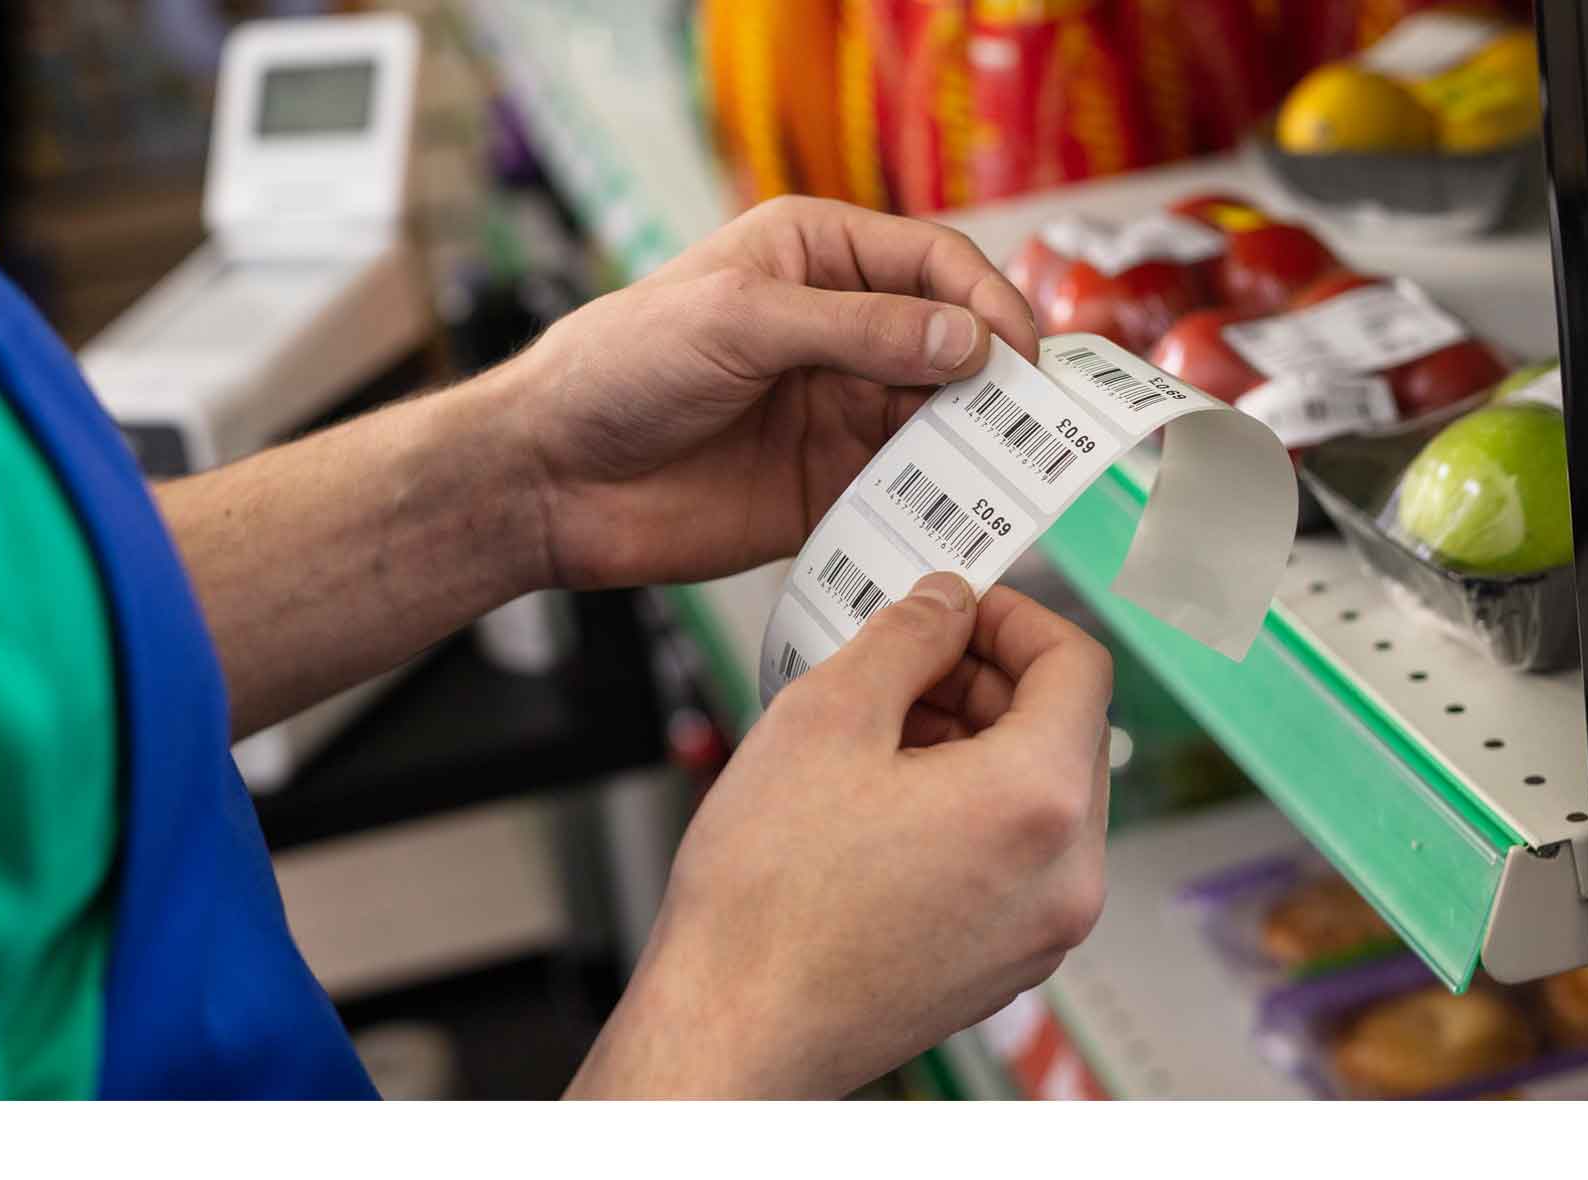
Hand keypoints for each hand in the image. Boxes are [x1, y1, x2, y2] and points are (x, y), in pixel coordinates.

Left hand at [506, 197, 1038, 589]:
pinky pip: (904, 490)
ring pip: (939, 420)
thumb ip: (856, 331)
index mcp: (816, 256)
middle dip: (998, 376)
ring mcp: (835, 410)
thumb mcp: (739, 323)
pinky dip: (938, 501)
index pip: (934, 262)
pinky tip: (962, 514)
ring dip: (977, 442)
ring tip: (1012, 471)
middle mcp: (838, 330)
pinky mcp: (826, 487)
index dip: (986, 300)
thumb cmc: (619, 368)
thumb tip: (966, 342)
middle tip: (1039, 419)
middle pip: (952, 344)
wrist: (549, 476)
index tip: (1019, 352)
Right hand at [570, 576, 1112, 1097]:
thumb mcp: (825, 719)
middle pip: (1064, 732)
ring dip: (974, 746)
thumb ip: (905, 638)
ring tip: (877, 737)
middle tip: (904, 666)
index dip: (1013, 615)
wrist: (734, 1030)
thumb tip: (945, 605)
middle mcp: (1066, 876)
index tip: (958, 608)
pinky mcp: (1006, 965)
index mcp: (1038, 803)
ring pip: (1038, 798)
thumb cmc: (766, 905)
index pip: (1077, 666)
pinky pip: (1014, 859)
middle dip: (986, 682)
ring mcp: (1041, 931)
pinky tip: (881, 806)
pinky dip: (968, 812)